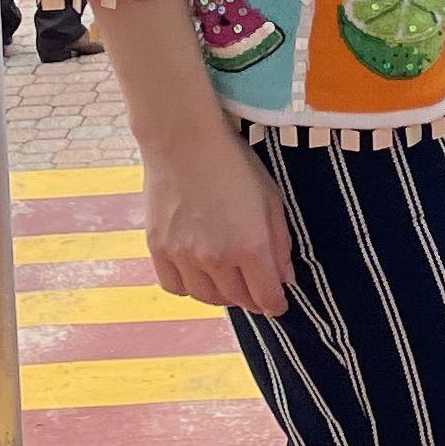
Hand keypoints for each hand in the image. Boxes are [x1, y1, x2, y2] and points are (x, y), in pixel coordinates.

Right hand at [147, 140, 294, 318]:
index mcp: (250, 246)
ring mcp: (184, 256)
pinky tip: (198, 274)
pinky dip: (190, 287)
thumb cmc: (233, 163)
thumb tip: (285, 279)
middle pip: (238, 299)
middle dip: (252, 299)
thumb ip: (280, 243)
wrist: (183, 141)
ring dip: (222, 295)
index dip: (275, 305)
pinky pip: (175, 286)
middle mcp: (216, 258)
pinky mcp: (159, 249)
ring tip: (228, 281)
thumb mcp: (270, 198)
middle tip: (255, 290)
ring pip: (206, 297)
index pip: (266, 297)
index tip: (278, 304)